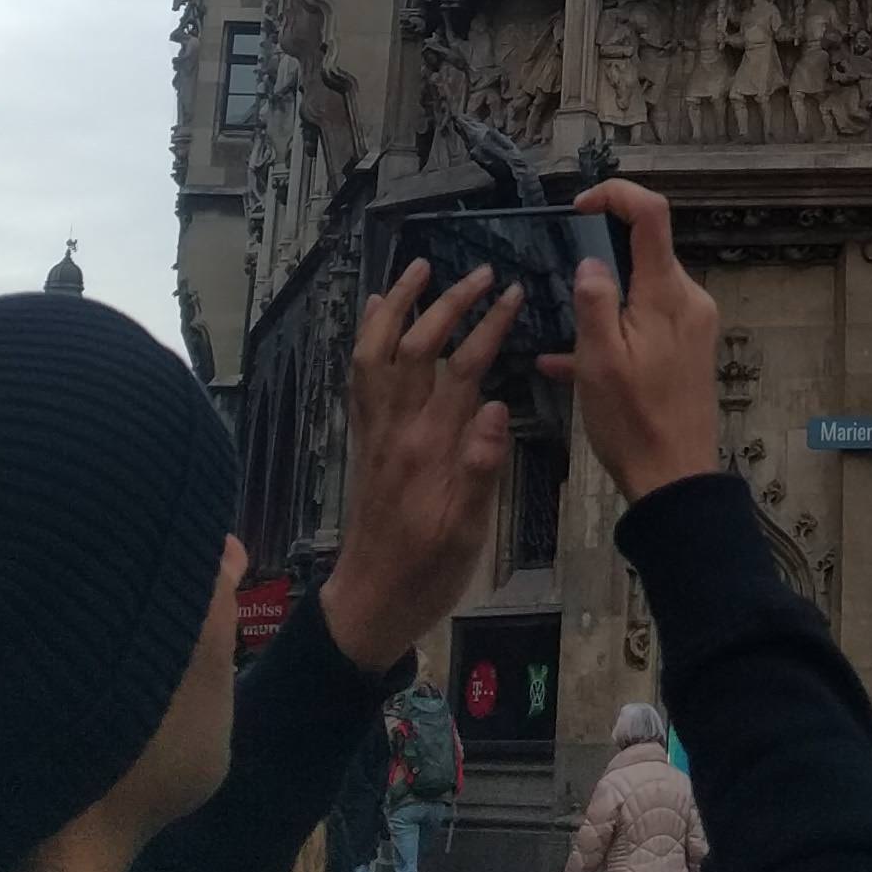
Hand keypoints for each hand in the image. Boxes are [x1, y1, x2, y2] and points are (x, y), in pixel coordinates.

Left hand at [318, 258, 518, 674]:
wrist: (368, 604)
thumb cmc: (427, 574)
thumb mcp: (466, 533)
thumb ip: (480, 469)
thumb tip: (493, 406)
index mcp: (428, 449)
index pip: (461, 370)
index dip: (488, 326)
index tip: (513, 293)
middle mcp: (395, 429)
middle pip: (416, 347)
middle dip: (449, 302)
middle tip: (481, 271)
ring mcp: (373, 431)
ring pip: (375, 352)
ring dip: (396, 305)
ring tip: (417, 267)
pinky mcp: (362, 439)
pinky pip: (358, 376)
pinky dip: (367, 336)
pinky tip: (374, 313)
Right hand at [539, 180, 719, 506]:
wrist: (675, 479)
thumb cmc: (634, 422)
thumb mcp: (600, 361)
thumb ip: (594, 302)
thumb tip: (590, 260)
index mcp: (668, 294)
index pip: (652, 214)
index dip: (616, 196)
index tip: (580, 209)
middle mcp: (688, 300)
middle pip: (646, 251)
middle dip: (602, 257)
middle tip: (563, 282)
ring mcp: (691, 325)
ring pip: (642, 289)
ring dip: (603, 302)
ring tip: (563, 333)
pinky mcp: (687, 349)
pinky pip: (646, 323)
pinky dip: (613, 332)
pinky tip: (569, 362)